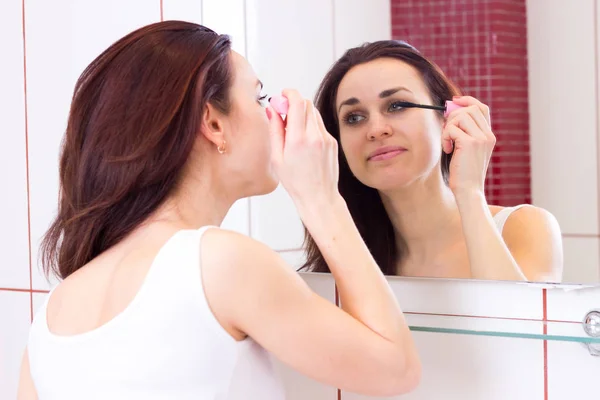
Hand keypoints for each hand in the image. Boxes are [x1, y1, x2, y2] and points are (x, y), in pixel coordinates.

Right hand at [267, 89, 339, 209]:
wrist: (319, 197)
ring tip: (293, 130)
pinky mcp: (332, 142)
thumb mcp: (277, 158)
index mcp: (298, 139)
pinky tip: (304, 141)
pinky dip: (310, 125)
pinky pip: (320, 125)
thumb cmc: (296, 182)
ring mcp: (326, 138)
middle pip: (307, 104)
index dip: (289, 93)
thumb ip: (275, 130)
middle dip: (294, 102)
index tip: (282, 95)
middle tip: (284, 112)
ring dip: (302, 114)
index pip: (297, 102)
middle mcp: (315, 136)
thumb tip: (272, 110)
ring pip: (314, 113)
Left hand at [442, 96, 495, 198]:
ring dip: (448, 128)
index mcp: (489, 136)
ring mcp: (481, 138)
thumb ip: (464, 132)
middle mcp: (488, 135)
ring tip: (448, 143)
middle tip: (446, 131)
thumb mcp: (466, 150)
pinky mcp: (470, 143)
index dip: (467, 101)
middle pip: (470, 109)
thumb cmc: (464, 173)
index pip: (482, 108)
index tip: (453, 101)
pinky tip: (447, 150)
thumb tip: (450, 111)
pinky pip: (452, 129)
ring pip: (460, 116)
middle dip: (453, 116)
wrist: (469, 191)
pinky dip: (445, 137)